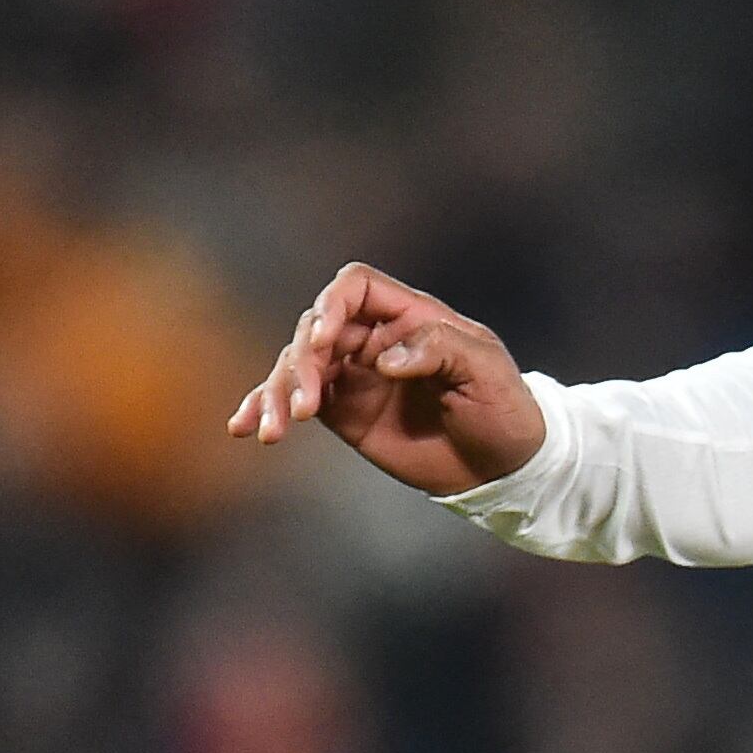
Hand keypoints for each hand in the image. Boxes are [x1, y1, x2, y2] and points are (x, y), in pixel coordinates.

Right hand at [227, 262, 547, 494]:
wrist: (506, 465)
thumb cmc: (506, 408)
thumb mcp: (487, 372)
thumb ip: (439, 350)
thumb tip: (383, 359)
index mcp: (410, 317)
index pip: (354, 287)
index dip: (332, 305)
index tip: (327, 341)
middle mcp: (374, 338)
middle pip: (315, 327)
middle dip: (303, 362)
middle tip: (308, 404)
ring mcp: (355, 375)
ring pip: (297, 366)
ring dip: (277, 393)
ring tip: (274, 430)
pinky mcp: (344, 413)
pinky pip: (296, 402)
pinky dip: (266, 409)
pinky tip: (246, 427)